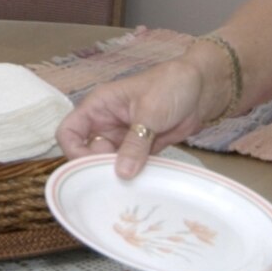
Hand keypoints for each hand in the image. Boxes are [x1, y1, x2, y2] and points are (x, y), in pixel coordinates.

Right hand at [54, 58, 205, 179]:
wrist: (203, 88)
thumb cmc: (171, 86)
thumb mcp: (150, 113)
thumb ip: (134, 143)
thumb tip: (121, 173)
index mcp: (98, 107)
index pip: (69, 132)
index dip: (73, 151)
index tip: (91, 165)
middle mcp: (106, 124)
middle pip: (87, 152)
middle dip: (96, 167)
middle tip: (115, 178)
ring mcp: (123, 138)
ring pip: (108, 162)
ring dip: (116, 174)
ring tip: (129, 184)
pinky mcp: (141, 149)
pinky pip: (129, 166)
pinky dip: (133, 175)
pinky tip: (142, 182)